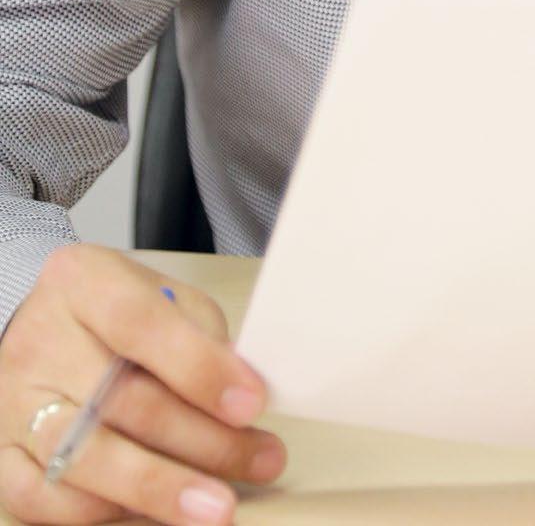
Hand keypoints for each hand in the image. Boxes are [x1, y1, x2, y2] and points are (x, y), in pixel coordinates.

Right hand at [0, 243, 285, 524]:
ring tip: (216, 506)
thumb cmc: (111, 312)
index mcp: (81, 283)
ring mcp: (12, 404)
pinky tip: (153, 512)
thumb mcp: (159, 292)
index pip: (141, 325)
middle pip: (121, 401)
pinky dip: (104, 514)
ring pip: (85, 459)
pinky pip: (46, 502)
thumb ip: (198, 333)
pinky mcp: (1, 458)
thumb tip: (238, 392)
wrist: (37, 329)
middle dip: (201, 440)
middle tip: (257, 460)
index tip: (251, 403)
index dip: (200, 368)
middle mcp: (38, 342)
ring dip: (159, 489)